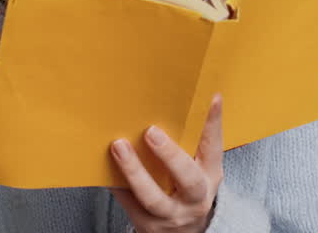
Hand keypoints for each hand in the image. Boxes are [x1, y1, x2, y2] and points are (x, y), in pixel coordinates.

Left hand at [108, 93, 223, 232]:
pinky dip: (116, 184)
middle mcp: (195, 198)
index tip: (211, 98)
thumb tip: (193, 98)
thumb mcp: (200, 169)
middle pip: (187, 178)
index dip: (213, 123)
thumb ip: (195, 141)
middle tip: (151, 132)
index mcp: (210, 176)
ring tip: (118, 146)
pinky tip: (103, 167)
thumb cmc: (187, 190)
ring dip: (134, 171)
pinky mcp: (147, 224)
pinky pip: (129, 203)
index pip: (214, 147)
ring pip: (152, 197)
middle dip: (169, 155)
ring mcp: (171, 215)